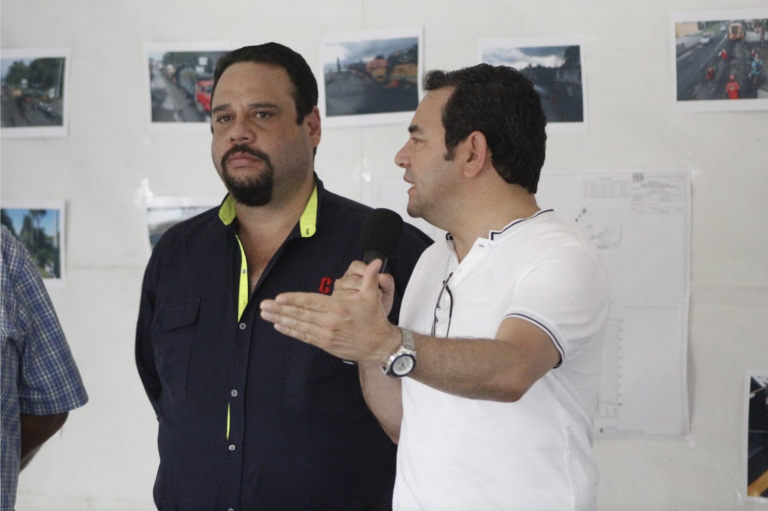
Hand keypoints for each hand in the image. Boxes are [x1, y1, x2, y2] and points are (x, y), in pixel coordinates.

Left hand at [260, 260, 400, 363]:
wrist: (379, 345)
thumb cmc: (374, 319)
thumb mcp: (373, 296)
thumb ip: (370, 277)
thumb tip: (376, 262)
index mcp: (338, 308)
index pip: (311, 302)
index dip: (294, 300)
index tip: (279, 297)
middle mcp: (329, 322)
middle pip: (300, 314)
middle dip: (280, 309)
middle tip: (264, 305)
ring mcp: (325, 334)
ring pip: (299, 326)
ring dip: (281, 320)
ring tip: (266, 315)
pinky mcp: (325, 344)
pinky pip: (304, 337)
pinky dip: (291, 331)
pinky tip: (279, 326)